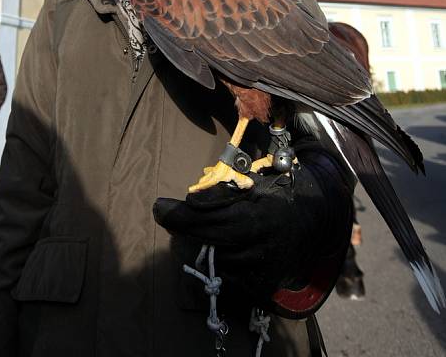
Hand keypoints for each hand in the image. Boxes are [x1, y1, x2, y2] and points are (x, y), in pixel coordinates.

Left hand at [154, 150, 352, 314]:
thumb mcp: (254, 185)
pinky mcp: (264, 285)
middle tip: (166, 216)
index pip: (211, 216)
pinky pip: (230, 277)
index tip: (159, 208)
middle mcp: (261, 243)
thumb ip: (226, 193)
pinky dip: (223, 263)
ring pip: (219, 259)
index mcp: (259, 214)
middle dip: (186, 227)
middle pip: (211, 238)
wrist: (312, 223)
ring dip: (207, 245)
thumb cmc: (277, 196)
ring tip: (208, 231)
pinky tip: (228, 249)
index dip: (182, 214)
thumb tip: (193, 200)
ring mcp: (263, 267)